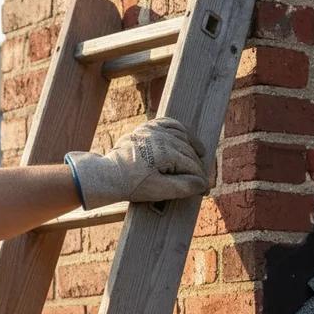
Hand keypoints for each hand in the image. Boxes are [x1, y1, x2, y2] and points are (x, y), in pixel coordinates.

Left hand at [64, 117, 207, 209]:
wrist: (108, 175)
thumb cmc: (132, 184)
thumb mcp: (159, 190)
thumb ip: (183, 186)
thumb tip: (202, 184)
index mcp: (166, 152)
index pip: (191, 165)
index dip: (200, 179)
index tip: (204, 190)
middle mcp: (161, 137)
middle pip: (189, 151)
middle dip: (197, 166)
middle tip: (201, 180)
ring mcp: (153, 131)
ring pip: (182, 135)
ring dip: (192, 147)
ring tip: (200, 157)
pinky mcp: (146, 129)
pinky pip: (169, 123)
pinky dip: (180, 129)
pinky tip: (186, 137)